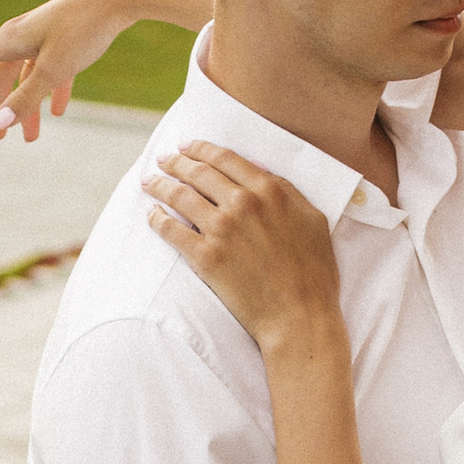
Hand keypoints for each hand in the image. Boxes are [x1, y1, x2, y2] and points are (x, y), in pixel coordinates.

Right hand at [0, 0, 162, 141]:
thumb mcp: (54, 69)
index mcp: (10, 40)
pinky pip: (49, 69)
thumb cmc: (83, 29)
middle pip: (1, 77)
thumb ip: (26, 98)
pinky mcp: (63, 38)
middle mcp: (20, 36)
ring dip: (27, 107)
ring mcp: (42, 36)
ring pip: (26, 77)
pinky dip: (51, 91)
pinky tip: (60, 110)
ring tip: (33, 137)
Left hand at [143, 141, 340, 350]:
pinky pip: (171, 230)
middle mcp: (243, 203)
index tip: (187, 147)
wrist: (300, 317)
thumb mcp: (312, 220)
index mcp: (270, 190)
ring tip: (149, 182)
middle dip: (175, 162)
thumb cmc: (314, 273)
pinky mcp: (206, 257)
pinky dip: (157, 219)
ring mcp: (222, 230)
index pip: (225, 158)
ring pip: (180, 196)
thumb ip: (288, 193)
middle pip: (198, 172)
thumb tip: (262, 174)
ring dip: (160, 185)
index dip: (201, 149)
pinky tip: (152, 215)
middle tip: (162, 160)